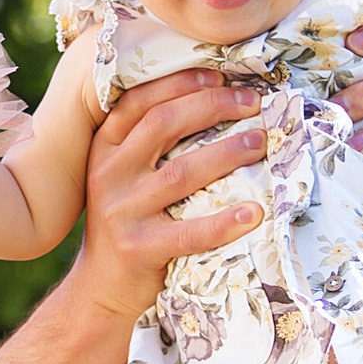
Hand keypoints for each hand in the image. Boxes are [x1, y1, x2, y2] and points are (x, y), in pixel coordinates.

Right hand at [65, 70, 269, 321]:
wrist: (101, 287)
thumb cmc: (127, 221)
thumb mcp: (122, 175)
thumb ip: (148, 142)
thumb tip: (210, 100)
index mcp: (105, 148)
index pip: (139, 102)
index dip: (180, 84)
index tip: (221, 76)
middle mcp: (108, 174)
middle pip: (163, 125)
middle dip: (212, 107)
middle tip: (254, 103)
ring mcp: (121, 212)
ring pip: (180, 173)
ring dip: (226, 153)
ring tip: (261, 143)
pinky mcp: (139, 249)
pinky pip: (189, 232)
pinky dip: (224, 222)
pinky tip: (255, 212)